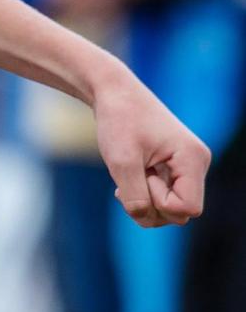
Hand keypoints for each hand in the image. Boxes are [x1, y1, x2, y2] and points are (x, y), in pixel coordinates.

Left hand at [92, 61, 210, 227]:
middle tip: (129, 174)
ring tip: (127, 174)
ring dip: (144, 199)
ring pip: (170, 208)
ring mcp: (187, 166)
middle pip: (180, 214)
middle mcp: (197, 164)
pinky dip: (144, 193)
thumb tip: (145, 218)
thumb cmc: (118, 121)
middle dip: (149, 204)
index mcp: (193, 159)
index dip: (158, 201)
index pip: (187, 209)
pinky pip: (164, 197)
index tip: (140, 174)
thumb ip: (135, 197)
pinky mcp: (175, 167)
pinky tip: (129, 177)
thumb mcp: (121, 162)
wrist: (113, 92)